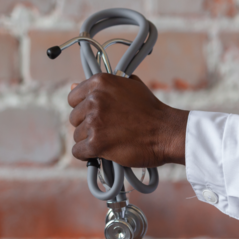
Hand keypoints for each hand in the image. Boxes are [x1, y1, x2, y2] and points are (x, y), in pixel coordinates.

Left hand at [68, 73, 187, 167]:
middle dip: (87, 126)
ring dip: (90, 141)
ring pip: (77, 136)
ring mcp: (94, 122)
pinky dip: (88, 155)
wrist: (166, 132)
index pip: (73, 97)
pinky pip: (79, 152)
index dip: (83, 109)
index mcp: (100, 82)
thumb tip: (73, 85)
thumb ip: (102, 87)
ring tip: (110, 140)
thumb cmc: (151, 110)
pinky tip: (102, 152)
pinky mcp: (96, 143)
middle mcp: (94, 99)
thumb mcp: (129, 87)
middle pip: (74, 118)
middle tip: (107, 129)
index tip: (95, 115)